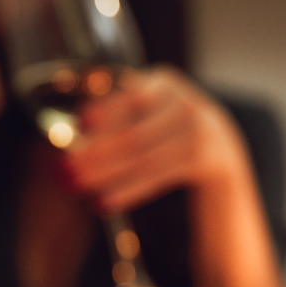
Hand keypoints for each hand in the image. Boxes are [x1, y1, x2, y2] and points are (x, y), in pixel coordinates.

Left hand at [63, 65, 250, 212]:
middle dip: (94, 153)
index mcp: (164, 84)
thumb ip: (115, 119)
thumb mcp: (147, 115)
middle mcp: (186, 104)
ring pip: (143, 158)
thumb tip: (70, 136)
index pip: (132, 97)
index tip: (80, 122)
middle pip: (134, 133)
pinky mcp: (208, 162)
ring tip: (75, 186)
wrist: (222, 155)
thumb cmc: (167, 134)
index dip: (106, 109)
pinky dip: (128, 191)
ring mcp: (201, 133)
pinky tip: (103, 202)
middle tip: (63, 169)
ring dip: (105, 174)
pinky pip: (158, 177)